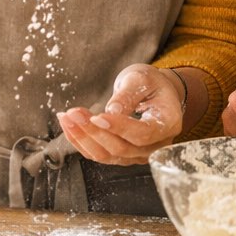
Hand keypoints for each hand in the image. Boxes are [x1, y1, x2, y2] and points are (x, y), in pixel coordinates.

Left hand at [56, 63, 183, 164]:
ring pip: (108, 155)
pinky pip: (100, 155)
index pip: (142, 134)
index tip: (97, 116)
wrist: (155, 93)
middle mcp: (156, 145)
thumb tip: (111, 111)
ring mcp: (140, 154)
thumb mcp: (142, 78)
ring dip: (83, 138)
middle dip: (94, 132)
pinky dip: (82, 142)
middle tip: (73, 113)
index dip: (119, 128)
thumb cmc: (151, 84)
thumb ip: (128, 94)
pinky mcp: (124, 157)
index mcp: (168, 124)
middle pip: (122, 149)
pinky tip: (70, 126)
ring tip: (67, 117)